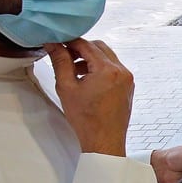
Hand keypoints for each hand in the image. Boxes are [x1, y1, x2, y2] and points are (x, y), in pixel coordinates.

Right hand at [45, 39, 132, 155]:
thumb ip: (60, 62)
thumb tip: (53, 45)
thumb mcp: (67, 88)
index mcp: (108, 70)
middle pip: (99, 47)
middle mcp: (122, 71)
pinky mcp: (128, 86)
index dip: (69, 41)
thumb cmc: (86, 119)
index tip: (57, 43)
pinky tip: (86, 78)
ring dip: (90, 58)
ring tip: (73, 69)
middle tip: (64, 55)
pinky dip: (100, 67)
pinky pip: (113, 68)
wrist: (104, 141)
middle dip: (80, 48)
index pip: (86, 44)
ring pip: (107, 56)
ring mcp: (127, 78)